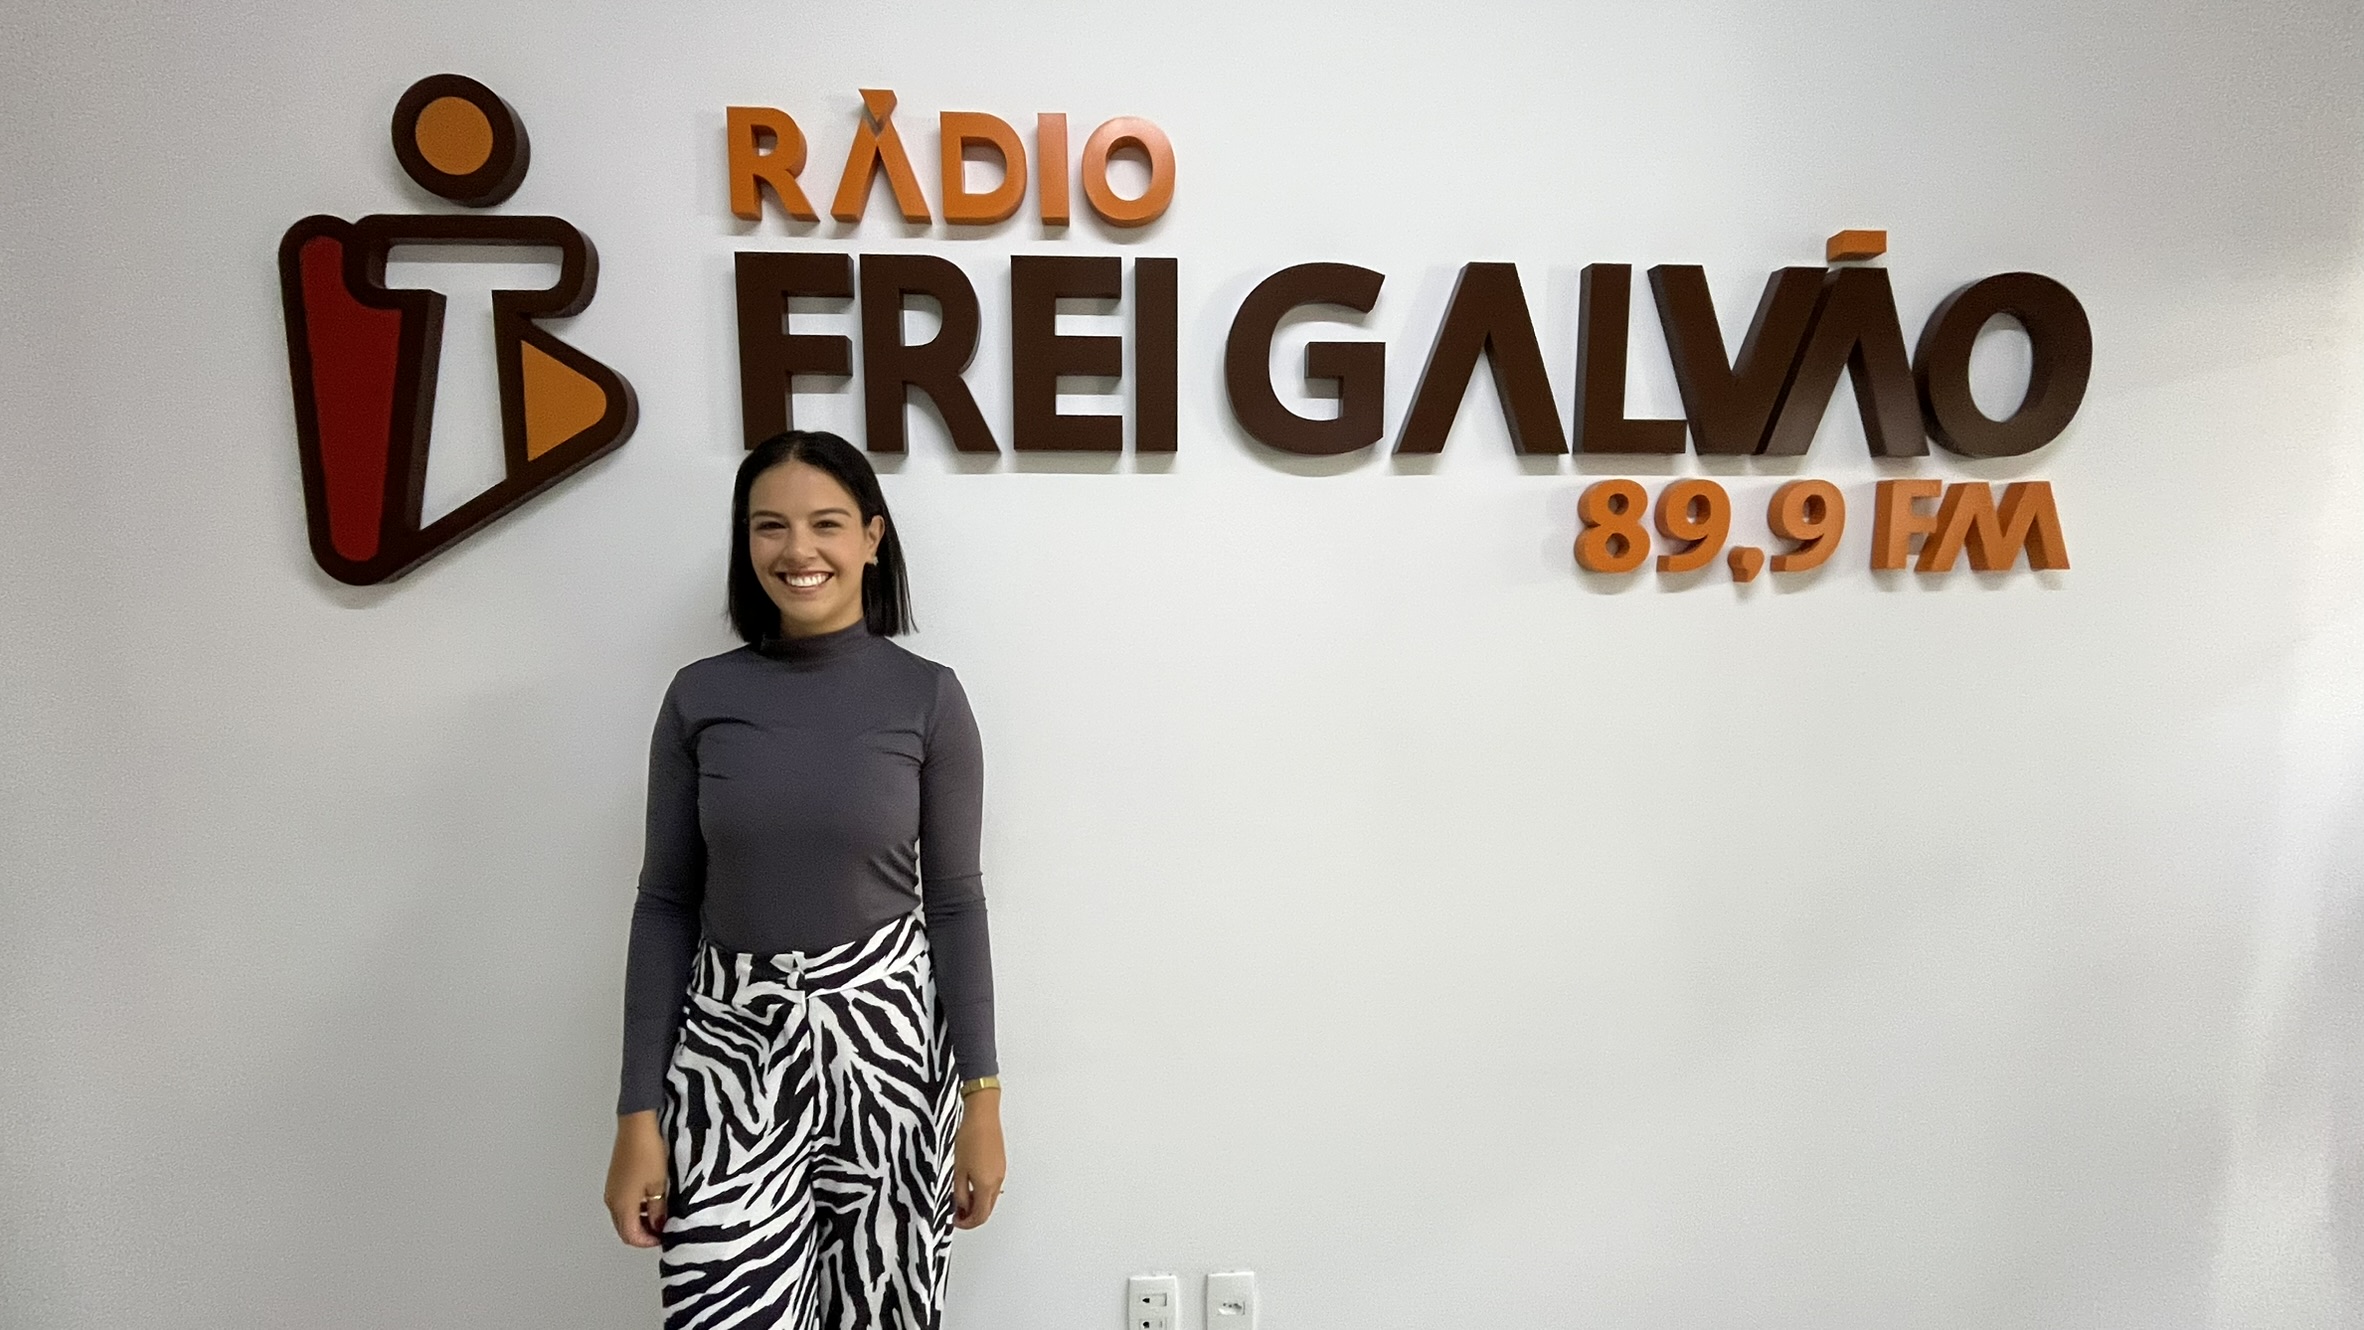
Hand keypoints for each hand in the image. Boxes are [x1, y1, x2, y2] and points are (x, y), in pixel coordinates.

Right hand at [605, 1110, 668, 1246]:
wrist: (636, 1126)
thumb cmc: (649, 1154)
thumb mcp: (659, 1185)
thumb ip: (658, 1210)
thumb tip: (658, 1227)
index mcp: (622, 1206)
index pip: (631, 1236)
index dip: (648, 1241)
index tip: (665, 1237)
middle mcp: (612, 1201)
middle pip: (624, 1229)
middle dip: (643, 1234)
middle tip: (663, 1229)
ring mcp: (611, 1190)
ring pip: (623, 1217)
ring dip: (639, 1221)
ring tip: (660, 1214)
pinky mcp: (614, 1180)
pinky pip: (622, 1204)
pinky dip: (635, 1209)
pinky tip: (651, 1200)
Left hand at [951, 1087, 1004, 1228]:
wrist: (983, 1116)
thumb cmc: (968, 1139)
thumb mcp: (958, 1170)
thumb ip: (959, 1193)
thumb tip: (961, 1207)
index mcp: (986, 1185)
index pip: (980, 1216)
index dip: (967, 1224)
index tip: (955, 1221)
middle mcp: (997, 1182)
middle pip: (987, 1210)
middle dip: (972, 1216)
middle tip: (956, 1213)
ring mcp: (1001, 1173)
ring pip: (990, 1198)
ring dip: (977, 1203)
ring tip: (960, 1197)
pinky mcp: (1000, 1164)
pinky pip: (993, 1186)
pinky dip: (982, 1192)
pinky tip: (969, 1184)